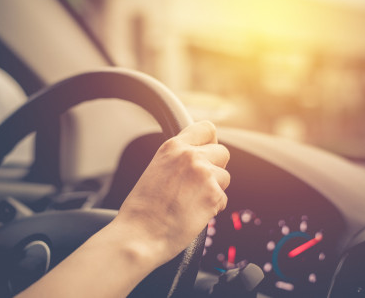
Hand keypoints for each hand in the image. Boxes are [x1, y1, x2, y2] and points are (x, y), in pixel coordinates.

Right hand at [115, 121, 229, 263]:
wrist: (139, 235)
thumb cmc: (141, 210)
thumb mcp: (155, 170)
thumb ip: (177, 160)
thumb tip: (198, 160)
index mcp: (172, 147)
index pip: (206, 129)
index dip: (210, 142)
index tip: (208, 152)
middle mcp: (190, 156)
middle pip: (222, 152)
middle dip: (215, 168)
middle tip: (198, 184)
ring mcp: (204, 175)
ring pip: (225, 177)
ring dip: (214, 189)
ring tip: (191, 202)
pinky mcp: (213, 195)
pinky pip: (223, 198)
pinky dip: (213, 208)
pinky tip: (193, 214)